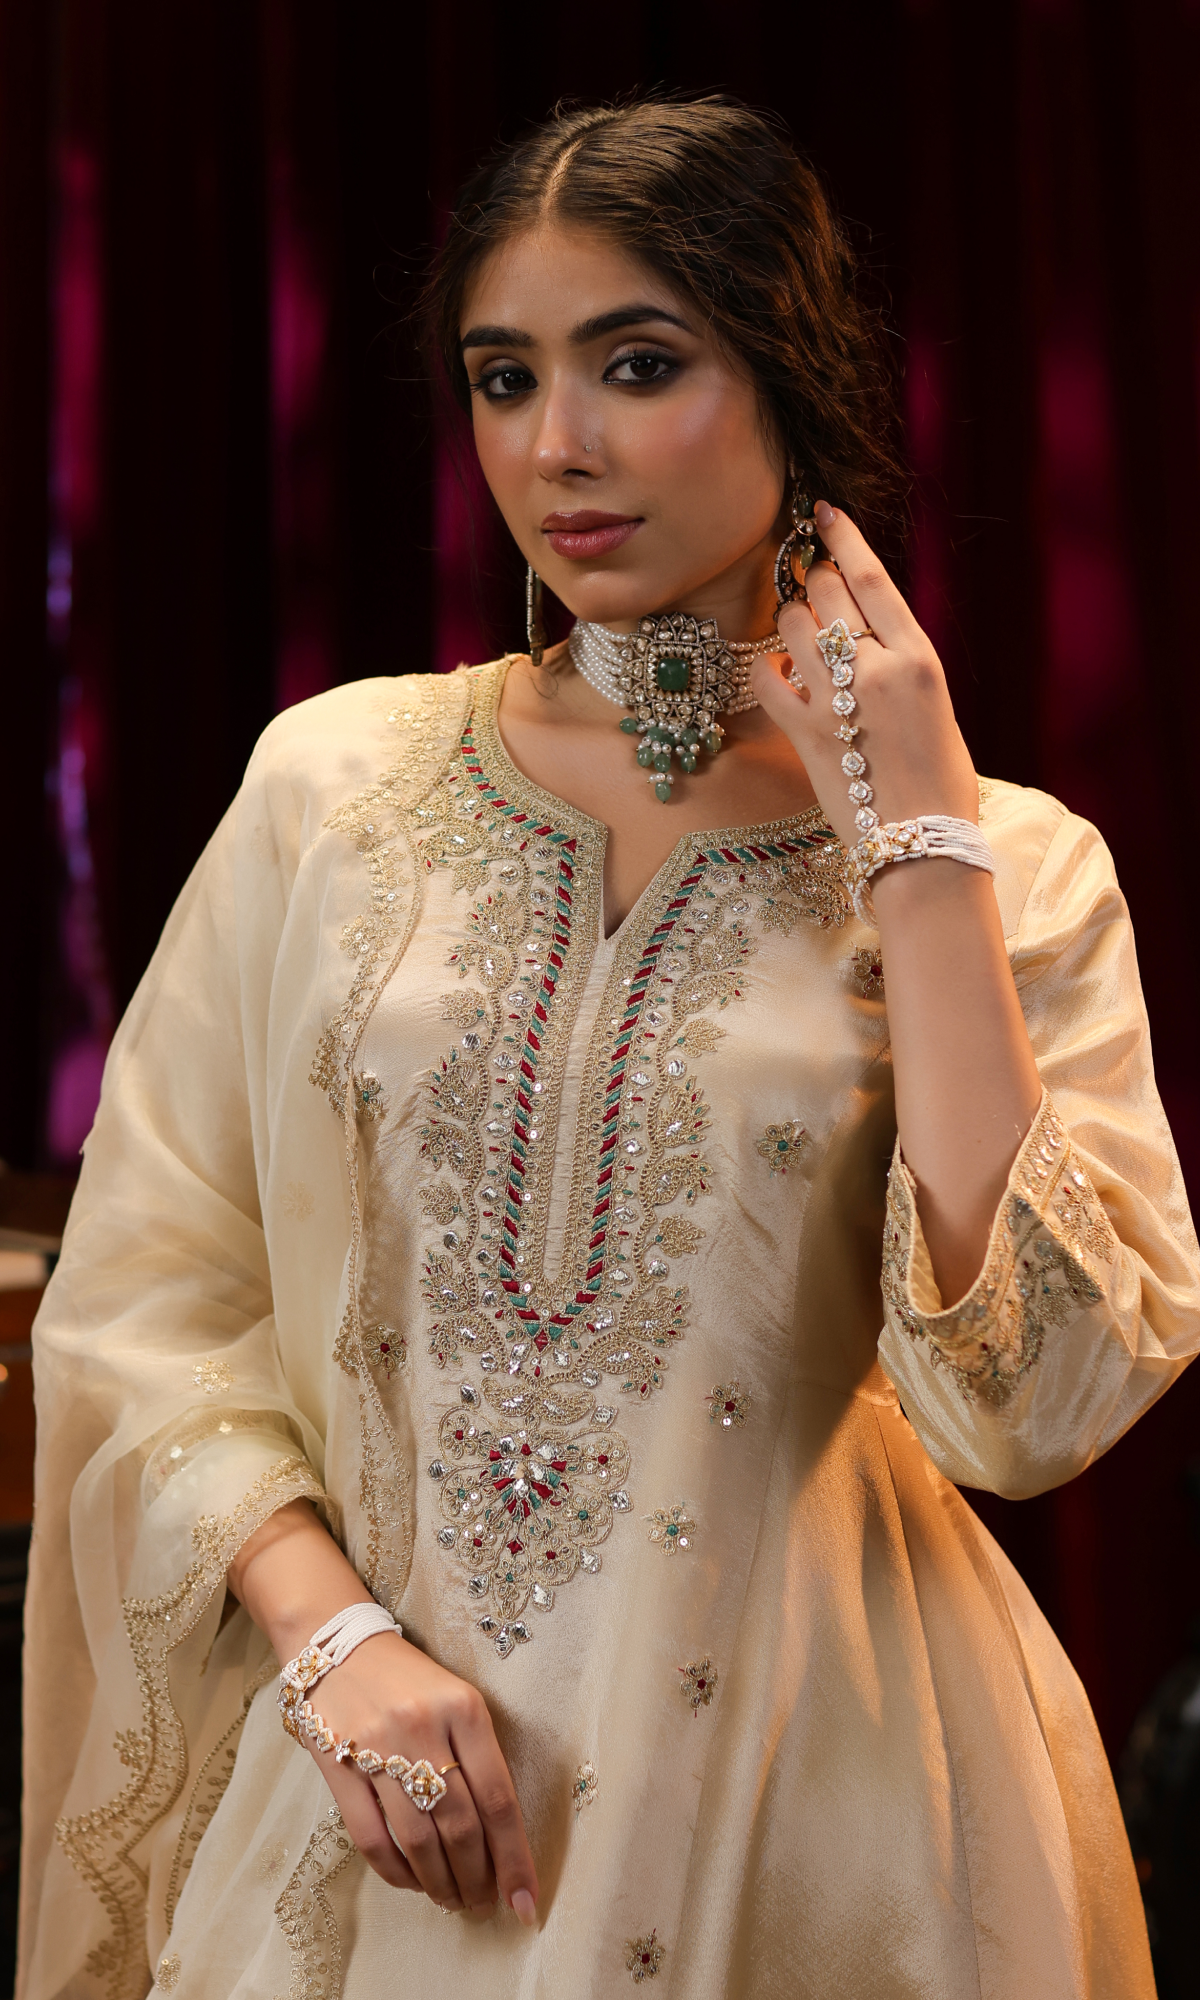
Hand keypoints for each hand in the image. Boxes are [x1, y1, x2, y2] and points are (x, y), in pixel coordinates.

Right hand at [304, 1630, 539, 1923]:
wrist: (338, 1647)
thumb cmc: (409, 1682)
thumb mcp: (457, 1701)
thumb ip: (479, 1759)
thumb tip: (500, 1839)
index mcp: (464, 1709)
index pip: (498, 1798)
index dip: (515, 1859)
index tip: (525, 1901)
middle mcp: (423, 1728)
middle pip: (461, 1826)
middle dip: (478, 1878)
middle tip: (484, 1903)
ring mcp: (377, 1749)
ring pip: (419, 1840)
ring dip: (441, 1883)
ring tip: (453, 1900)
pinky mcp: (339, 1767)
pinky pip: (372, 1839)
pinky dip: (397, 1873)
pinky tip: (413, 1882)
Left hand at [749, 503, 978, 851]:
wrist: (923, 847)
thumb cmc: (939, 784)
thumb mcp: (936, 708)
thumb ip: (900, 664)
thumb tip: (865, 633)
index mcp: (919, 658)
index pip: (871, 576)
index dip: (842, 537)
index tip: (822, 513)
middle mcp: (878, 669)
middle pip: (828, 593)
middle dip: (815, 583)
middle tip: (812, 587)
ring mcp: (837, 700)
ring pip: (793, 626)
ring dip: (790, 624)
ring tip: (802, 644)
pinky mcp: (804, 735)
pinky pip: (766, 679)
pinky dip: (768, 671)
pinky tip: (782, 679)